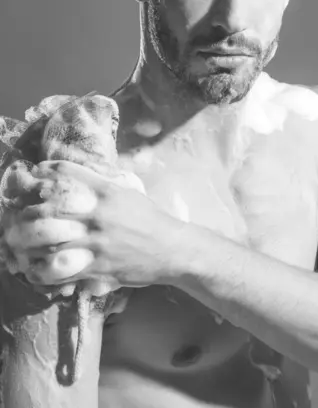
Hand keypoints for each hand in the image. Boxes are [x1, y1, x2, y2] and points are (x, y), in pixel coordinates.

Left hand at [1, 160, 180, 287]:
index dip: (41, 175)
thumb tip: (71, 178)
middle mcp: (97, 215)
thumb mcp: (126, 192)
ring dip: (27, 244)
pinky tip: (33, 269)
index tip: (30, 179)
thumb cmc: (149, 219)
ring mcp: (95, 243)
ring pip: (48, 242)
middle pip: (47, 210)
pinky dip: (40, 272)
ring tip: (17, 245)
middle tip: (15, 217)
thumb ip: (99, 184)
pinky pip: (59, 271)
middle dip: (25, 214)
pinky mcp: (96, 268)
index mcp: (105, 192)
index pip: (64, 175)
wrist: (170, 249)